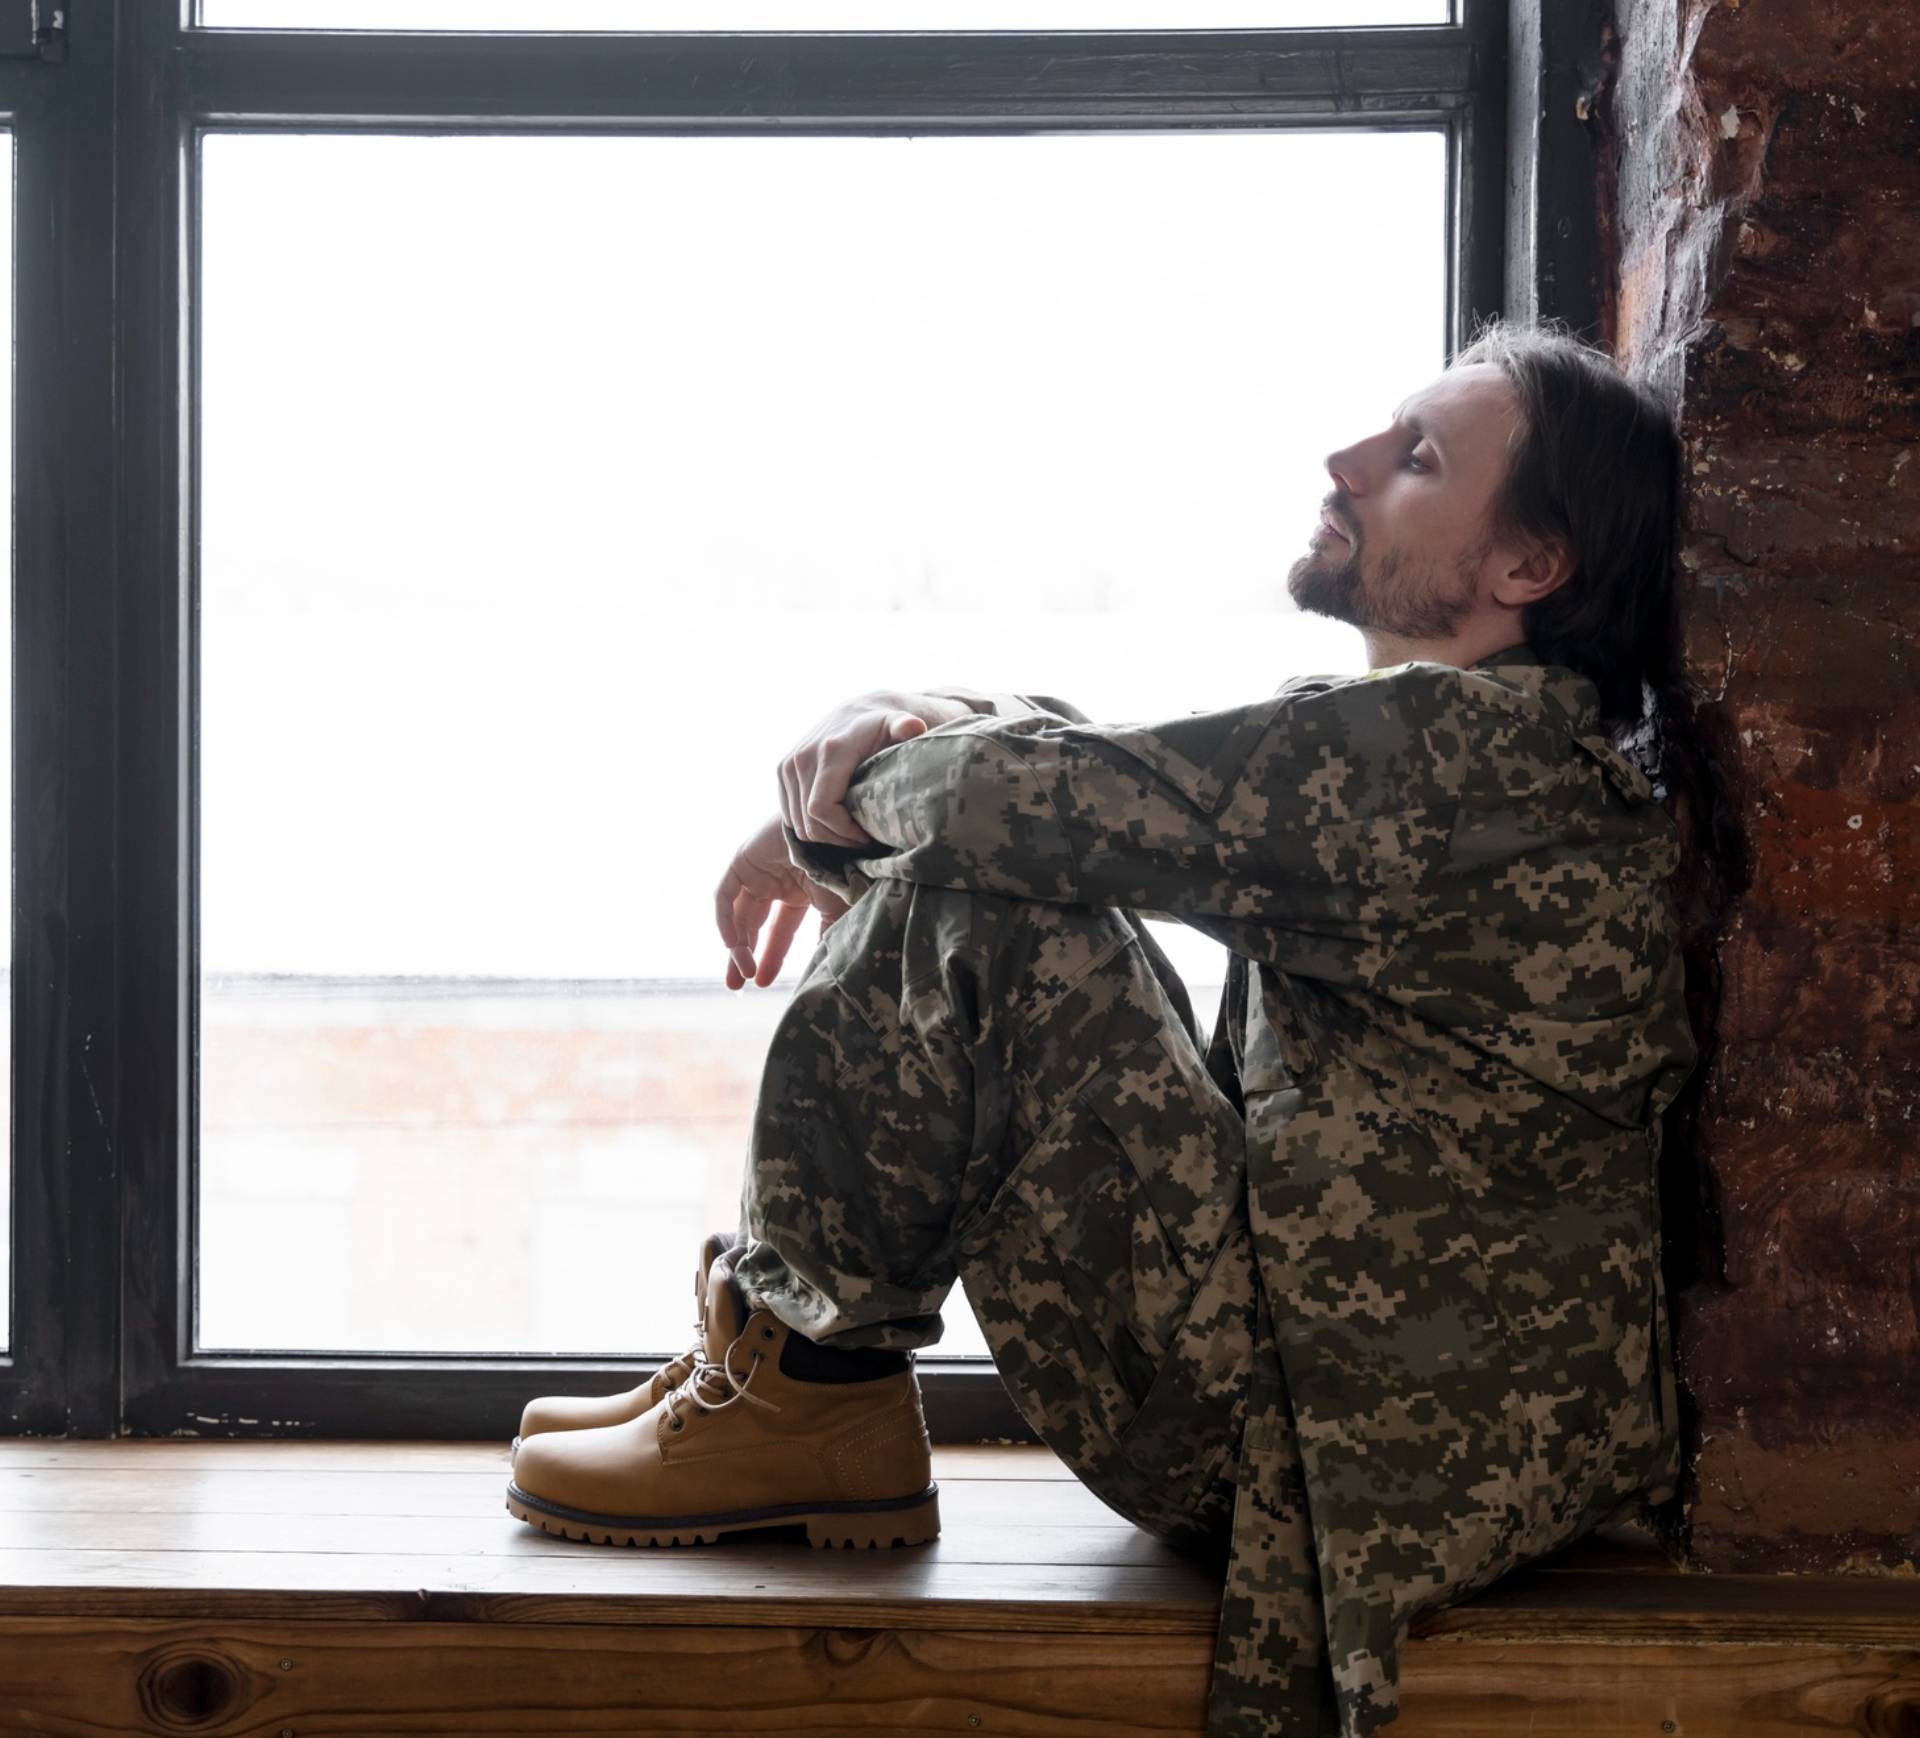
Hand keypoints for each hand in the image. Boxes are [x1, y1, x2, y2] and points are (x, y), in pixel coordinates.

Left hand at [714, 814, 849, 988]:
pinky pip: (725, 894)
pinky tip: (732, 945)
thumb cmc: (845, 867)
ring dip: (736, 945)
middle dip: (745, 955)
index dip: (771, 956)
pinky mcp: (743, 858)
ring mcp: (759, 868)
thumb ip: (827, 938)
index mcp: (801, 890)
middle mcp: (778, 880)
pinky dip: (725, 919)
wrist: (836, 833)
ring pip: (739, 913)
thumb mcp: (838, 911)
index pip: (780, 929)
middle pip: (754, 924)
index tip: (763, 983)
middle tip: (738, 986)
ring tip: (740, 975)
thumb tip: (822, 972)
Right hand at [778, 692, 966, 845]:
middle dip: (838, 839)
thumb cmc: (883, 726)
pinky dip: (811, 826)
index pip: (822, 810)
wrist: (856, 712)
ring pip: (798, 824)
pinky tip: (835, 822)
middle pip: (809, 823)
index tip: (868, 836)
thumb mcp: (898, 724)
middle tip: (863, 839)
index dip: (844, 833)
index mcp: (829, 752)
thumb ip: (906, 727)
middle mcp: (802, 758)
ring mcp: (788, 765)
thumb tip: (913, 727)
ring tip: (852, 832)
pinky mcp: (782, 772)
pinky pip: (790, 816)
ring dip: (825, 836)